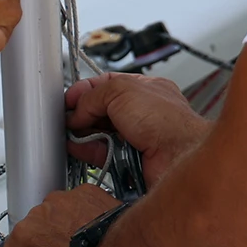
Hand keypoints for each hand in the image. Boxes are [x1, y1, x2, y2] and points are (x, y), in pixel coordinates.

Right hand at [6, 185, 119, 246]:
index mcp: (23, 237)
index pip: (14, 245)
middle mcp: (37, 213)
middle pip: (37, 225)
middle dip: (48, 237)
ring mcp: (60, 200)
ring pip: (57, 210)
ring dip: (66, 222)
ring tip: (82, 240)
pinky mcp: (83, 191)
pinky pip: (79, 200)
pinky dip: (85, 210)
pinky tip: (94, 226)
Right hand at [66, 74, 210, 188]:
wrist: (179, 157)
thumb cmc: (166, 121)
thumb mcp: (121, 91)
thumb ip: (93, 96)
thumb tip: (77, 110)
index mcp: (145, 90)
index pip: (108, 85)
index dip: (86, 90)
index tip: (70, 98)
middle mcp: (142, 114)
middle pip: (102, 111)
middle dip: (83, 113)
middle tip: (67, 117)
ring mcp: (137, 138)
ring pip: (101, 134)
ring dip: (83, 133)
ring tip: (69, 132)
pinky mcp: (130, 161)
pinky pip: (103, 154)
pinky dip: (88, 151)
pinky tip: (76, 147)